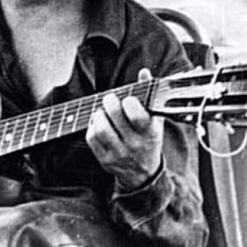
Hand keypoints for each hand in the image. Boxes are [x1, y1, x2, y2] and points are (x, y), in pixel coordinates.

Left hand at [86, 68, 163, 189]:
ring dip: (98, 115)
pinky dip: (92, 127)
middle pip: (114, 118)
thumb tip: (143, 72)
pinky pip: (91, 139)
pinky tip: (98, 124)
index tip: (127, 100)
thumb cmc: (149, 139)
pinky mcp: (105, 160)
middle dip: (109, 102)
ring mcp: (119, 154)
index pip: (136, 115)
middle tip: (109, 99)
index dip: (128, 103)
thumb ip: (150, 95)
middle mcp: (135, 144)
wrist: (144, 174)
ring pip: (100, 128)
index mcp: (149, 133)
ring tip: (103, 112)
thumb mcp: (155, 120)